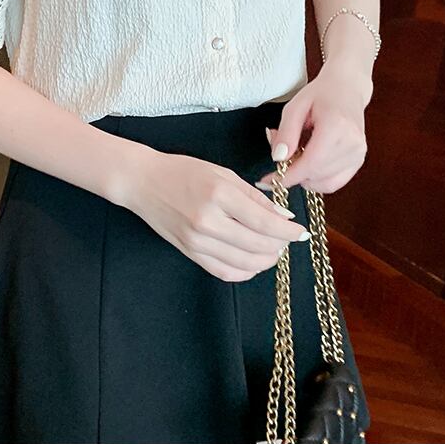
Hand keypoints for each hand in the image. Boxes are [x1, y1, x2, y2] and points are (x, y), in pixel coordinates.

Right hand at [121, 148, 310, 281]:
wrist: (143, 182)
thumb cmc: (183, 171)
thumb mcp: (222, 173)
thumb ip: (254, 196)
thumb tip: (282, 218)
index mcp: (219, 194)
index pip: (265, 222)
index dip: (289, 232)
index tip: (301, 233)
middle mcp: (208, 221)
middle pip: (258, 246)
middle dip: (280, 246)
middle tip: (287, 240)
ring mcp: (197, 241)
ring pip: (244, 264)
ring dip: (266, 261)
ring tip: (273, 251)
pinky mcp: (190, 252)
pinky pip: (224, 272)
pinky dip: (244, 271)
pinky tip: (252, 263)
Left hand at [255, 65, 368, 194]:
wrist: (347, 88)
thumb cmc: (320, 95)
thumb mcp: (295, 107)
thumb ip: (286, 133)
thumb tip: (278, 159)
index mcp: (337, 127)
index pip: (311, 163)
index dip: (288, 176)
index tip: (268, 181)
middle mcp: (352, 143)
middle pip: (316, 175)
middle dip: (293, 172)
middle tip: (281, 155)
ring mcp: (358, 154)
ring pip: (324, 183)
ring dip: (304, 176)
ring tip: (297, 154)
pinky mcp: (358, 160)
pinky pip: (334, 182)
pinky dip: (317, 179)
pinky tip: (309, 162)